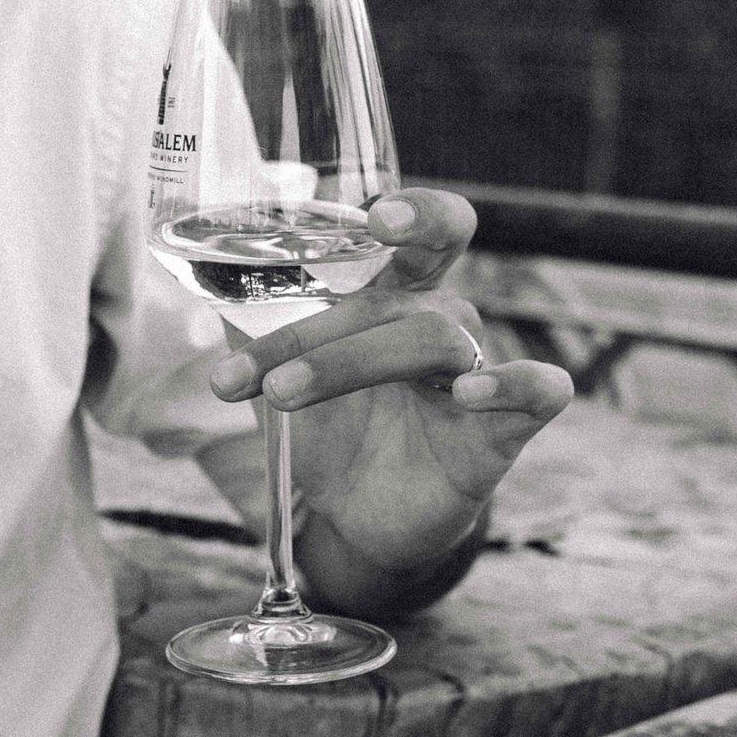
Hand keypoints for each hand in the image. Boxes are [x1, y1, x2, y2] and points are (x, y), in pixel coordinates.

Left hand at [205, 188, 571, 574]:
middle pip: (402, 302)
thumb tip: (198, 279)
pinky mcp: (503, 431)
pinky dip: (511, 383)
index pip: (430, 234)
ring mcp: (479, 375)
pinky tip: (468, 393)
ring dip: (348, 365)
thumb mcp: (285, 377)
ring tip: (281, 397)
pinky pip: (538, 391)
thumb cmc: (337, 434)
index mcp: (401, 300)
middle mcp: (446, 326)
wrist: (365, 521)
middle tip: (273, 367)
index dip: (417, 214)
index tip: (375, 217)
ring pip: (436, 342)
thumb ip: (254, 327)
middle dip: (323, 334)